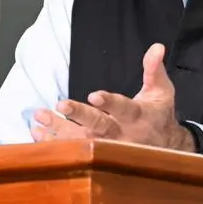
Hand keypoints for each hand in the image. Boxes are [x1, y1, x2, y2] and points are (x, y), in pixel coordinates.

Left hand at [30, 43, 194, 151]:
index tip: (94, 95)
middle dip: (79, 117)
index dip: (110, 103)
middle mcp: (122, 135)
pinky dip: (54, 144)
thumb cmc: (158, 115)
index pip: (124, 109)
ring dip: (59, 130)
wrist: (164, 150)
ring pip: (81, 141)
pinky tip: (37, 133)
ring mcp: (107, 149)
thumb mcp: (162, 91)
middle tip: (60, 105)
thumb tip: (157, 47)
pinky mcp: (96, 156)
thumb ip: (154, 69)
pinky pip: (73, 152)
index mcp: (138, 117)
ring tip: (39, 118)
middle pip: (99, 127)